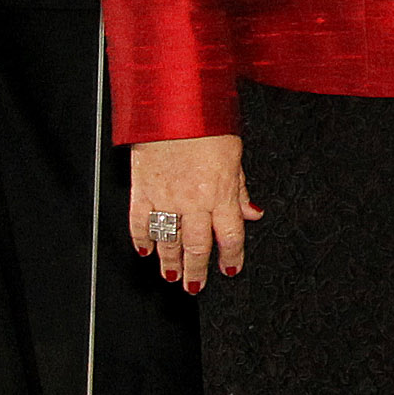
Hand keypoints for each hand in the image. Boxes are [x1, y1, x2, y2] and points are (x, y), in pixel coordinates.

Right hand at [127, 134, 259, 292]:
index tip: (229, 269)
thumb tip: (253, 213)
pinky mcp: (142, 190)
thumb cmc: (207, 124)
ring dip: (170, 262)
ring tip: (171, 276)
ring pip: (168, 241)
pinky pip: (140, 222)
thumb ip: (240, 189)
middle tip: (194, 287)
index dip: (230, 257)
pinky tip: (145, 251)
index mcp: (221, 193)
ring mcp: (166, 198)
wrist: (173, 107)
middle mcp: (194, 200)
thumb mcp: (235, 155)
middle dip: (197, 271)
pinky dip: (141, 239)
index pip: (230, 236)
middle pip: (197, 246)